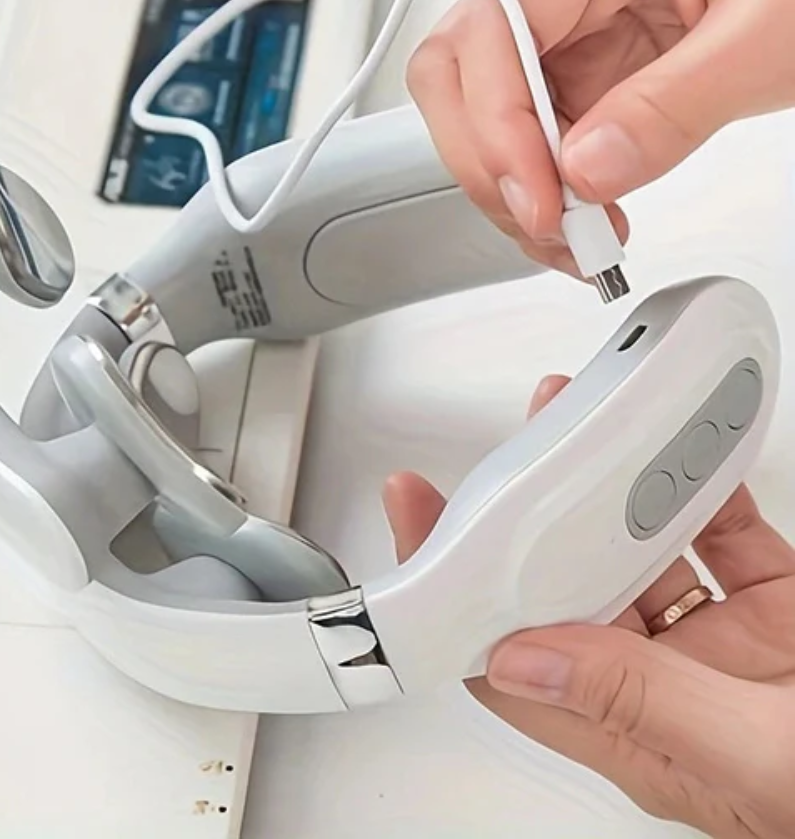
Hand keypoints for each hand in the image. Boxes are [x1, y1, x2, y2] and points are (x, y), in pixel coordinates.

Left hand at [383, 374, 794, 838]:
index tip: (419, 518)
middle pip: (567, 583)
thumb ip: (642, 703)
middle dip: (537, 510)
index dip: (454, 592)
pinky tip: (687, 448)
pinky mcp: (772, 604)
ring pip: (639, 544)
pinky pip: (723, 531)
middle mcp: (664, 682)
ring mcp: (717, 640)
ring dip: (613, 483)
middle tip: (521, 441)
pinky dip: (705, 485)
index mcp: (638, 733)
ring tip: (589, 421)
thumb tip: (524, 657)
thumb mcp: (757, 759)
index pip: (510, 659)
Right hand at [406, 0, 794, 272]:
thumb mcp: (774, 28)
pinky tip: (585, 221)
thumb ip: (675, 105)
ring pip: (484, 115)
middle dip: (488, 159)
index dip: (495, 122)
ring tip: (578, 238)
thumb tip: (584, 171)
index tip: (540, 197)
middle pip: (458, 71)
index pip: (490, 26)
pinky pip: (533, 139)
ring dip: (515, 189)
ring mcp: (570, 24)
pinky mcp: (585, 69)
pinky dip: (546, 192)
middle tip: (545, 221)